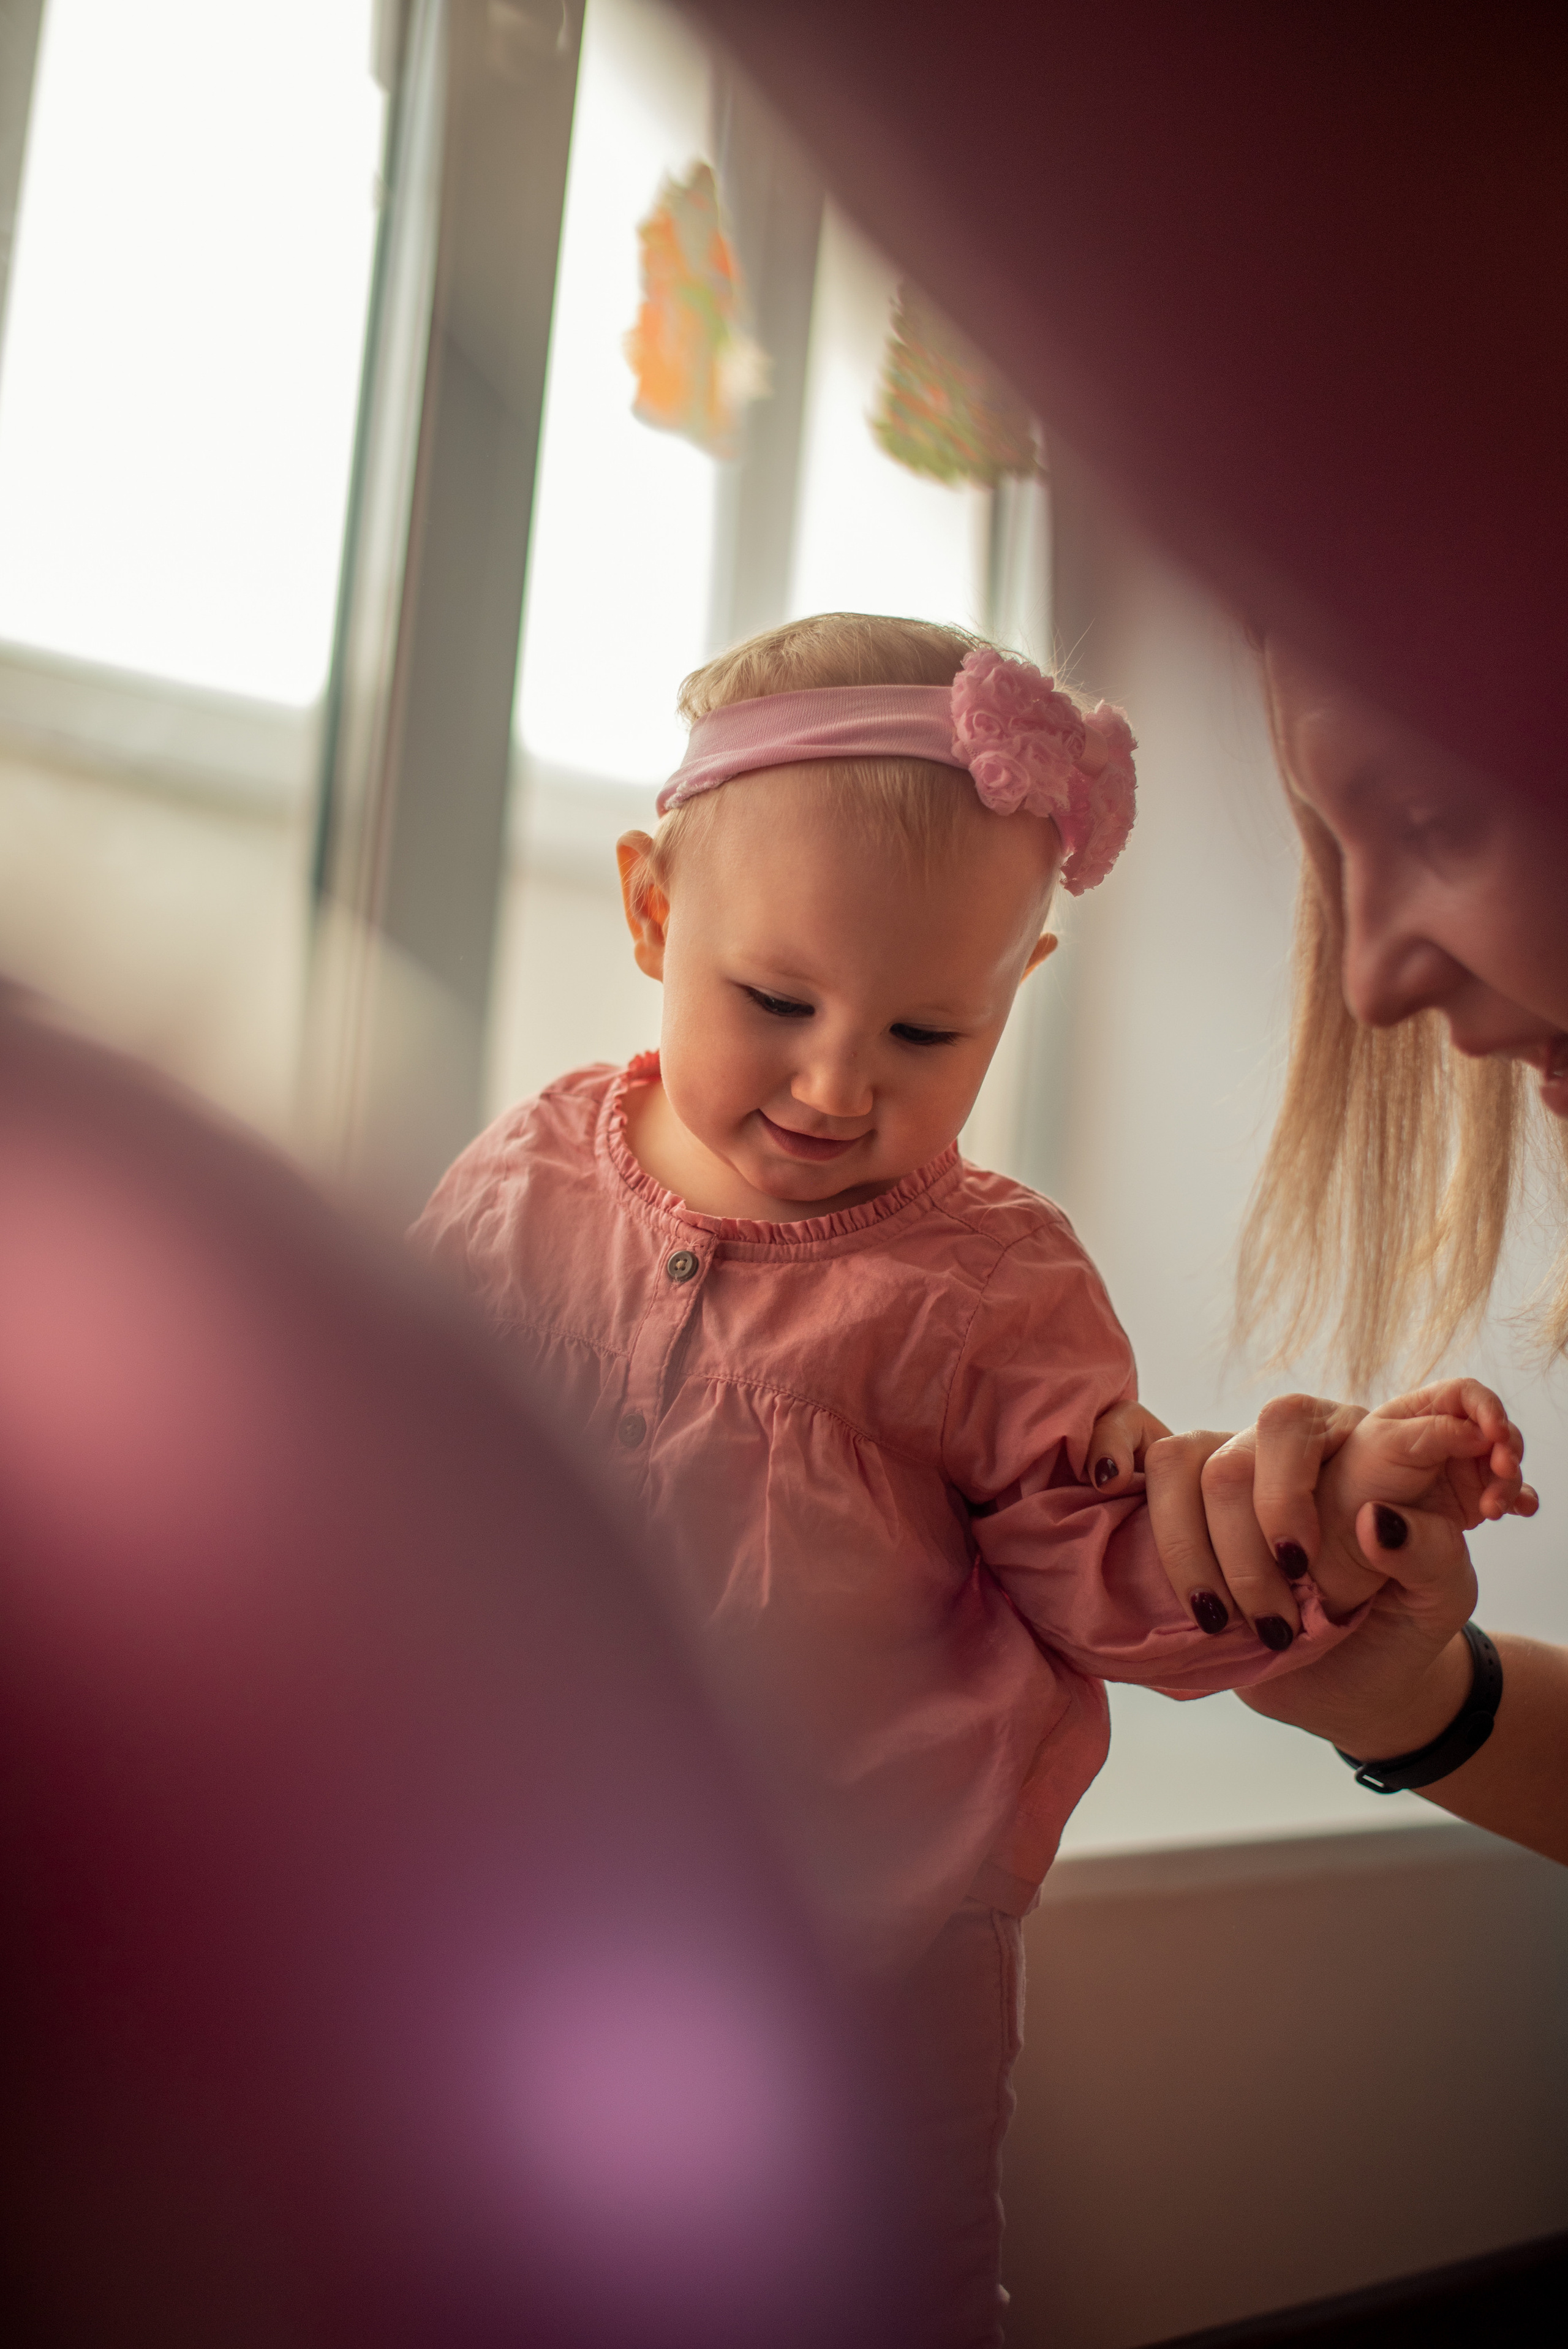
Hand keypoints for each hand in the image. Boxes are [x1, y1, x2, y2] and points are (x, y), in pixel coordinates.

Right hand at [1086, 1383, 1535, 1643]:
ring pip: (1187, 1462)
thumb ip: (1433, 1555)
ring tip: (1220, 1621)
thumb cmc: (1404, 1624)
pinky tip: (1108, 1484)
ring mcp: (1236, 1460)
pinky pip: (1138, 1438)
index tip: (1305, 1566)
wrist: (1360, 1677)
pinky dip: (1112, 1446)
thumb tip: (1376, 1520)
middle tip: (1281, 1620)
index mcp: (1370, 1447)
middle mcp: (1301, 1441)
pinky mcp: (1185, 1492)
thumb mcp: (1442, 1599)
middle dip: (1255, 1539)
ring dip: (1194, 1550)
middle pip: (1254, 1446)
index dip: (1304, 1485)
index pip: (1326, 1422)